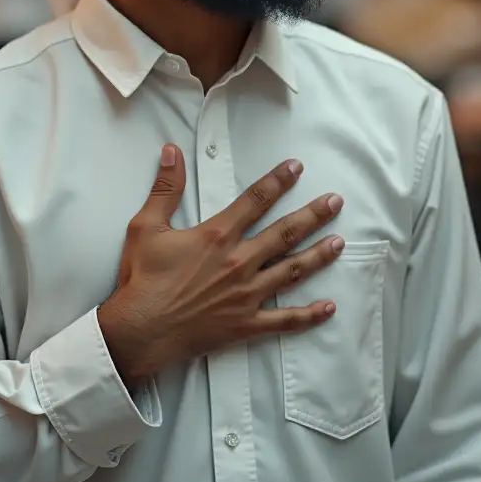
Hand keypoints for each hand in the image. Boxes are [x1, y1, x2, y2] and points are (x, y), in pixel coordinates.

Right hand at [98, 143, 343, 384]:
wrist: (139, 330)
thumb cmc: (142, 279)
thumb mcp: (146, 226)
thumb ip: (165, 188)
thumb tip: (172, 151)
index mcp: (217, 236)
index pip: (255, 200)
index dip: (278, 181)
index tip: (297, 167)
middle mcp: (239, 262)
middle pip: (285, 233)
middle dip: (313, 215)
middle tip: (336, 202)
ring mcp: (246, 295)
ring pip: (292, 271)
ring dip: (319, 256)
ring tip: (340, 242)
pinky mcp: (246, 324)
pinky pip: (284, 320)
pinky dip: (308, 315)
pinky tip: (329, 307)